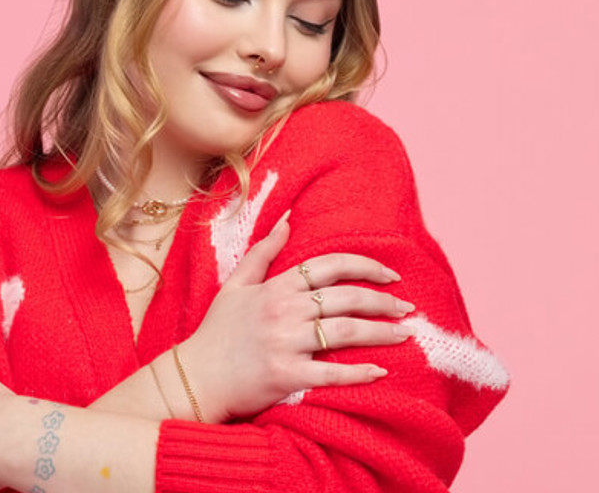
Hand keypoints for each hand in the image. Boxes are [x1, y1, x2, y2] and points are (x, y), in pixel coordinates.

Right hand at [181, 211, 416, 421]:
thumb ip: (263, 252)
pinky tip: (381, 371)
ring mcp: (285, 343)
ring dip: (380, 333)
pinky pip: (331, 372)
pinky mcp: (286, 375)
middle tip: (406, 307)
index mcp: (276, 287)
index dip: (366, 266)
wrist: (192, 379)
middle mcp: (284, 311)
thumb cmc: (214, 334)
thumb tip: (288, 219)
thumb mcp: (235, 285)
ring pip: (346, 332)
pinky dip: (359, 372)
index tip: (391, 275)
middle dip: (383, 301)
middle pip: (346, 298)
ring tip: (403, 334)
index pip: (330, 266)